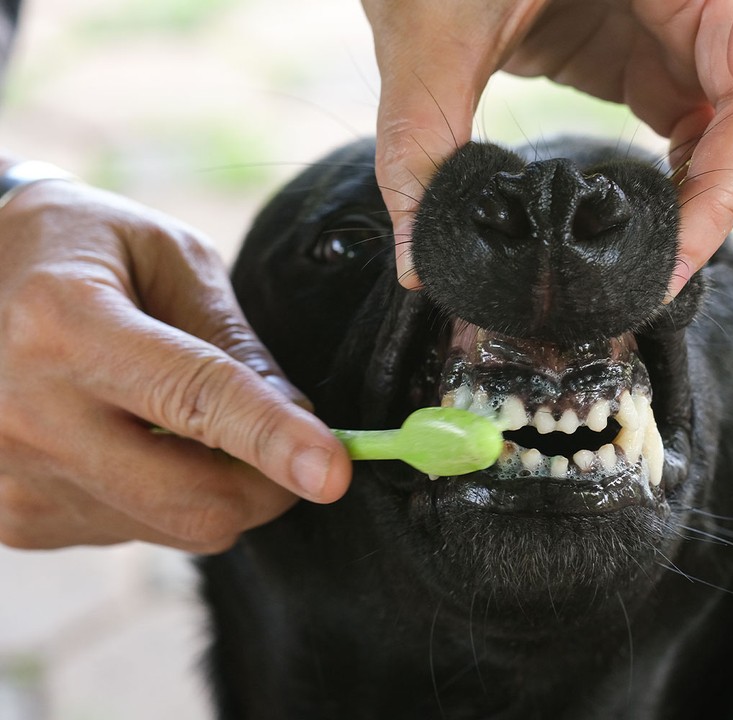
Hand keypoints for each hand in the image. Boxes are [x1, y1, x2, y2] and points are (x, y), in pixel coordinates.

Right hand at [0, 179, 351, 551]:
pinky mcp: (16, 518)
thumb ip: (234, 342)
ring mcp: (10, 477)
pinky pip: (138, 532)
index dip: (274, 438)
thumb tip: (303, 420)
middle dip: (272, 485)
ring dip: (219, 486)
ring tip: (182, 417)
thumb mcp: (170, 258)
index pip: (194, 398)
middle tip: (300, 447)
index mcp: (63, 324)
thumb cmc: (84, 248)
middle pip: (191, 498)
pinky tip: (136, 439)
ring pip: (175, 526)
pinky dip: (168, 496)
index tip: (336, 471)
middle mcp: (22, 412)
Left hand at [362, 0, 732, 296]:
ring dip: (717, 198)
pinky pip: (713, 135)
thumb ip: (420, 142)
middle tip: (668, 259)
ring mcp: (683, 34)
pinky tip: (650, 233)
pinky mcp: (662, 67)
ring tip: (656, 262)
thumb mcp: (421, 36)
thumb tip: (422, 265)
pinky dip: (695, 192)